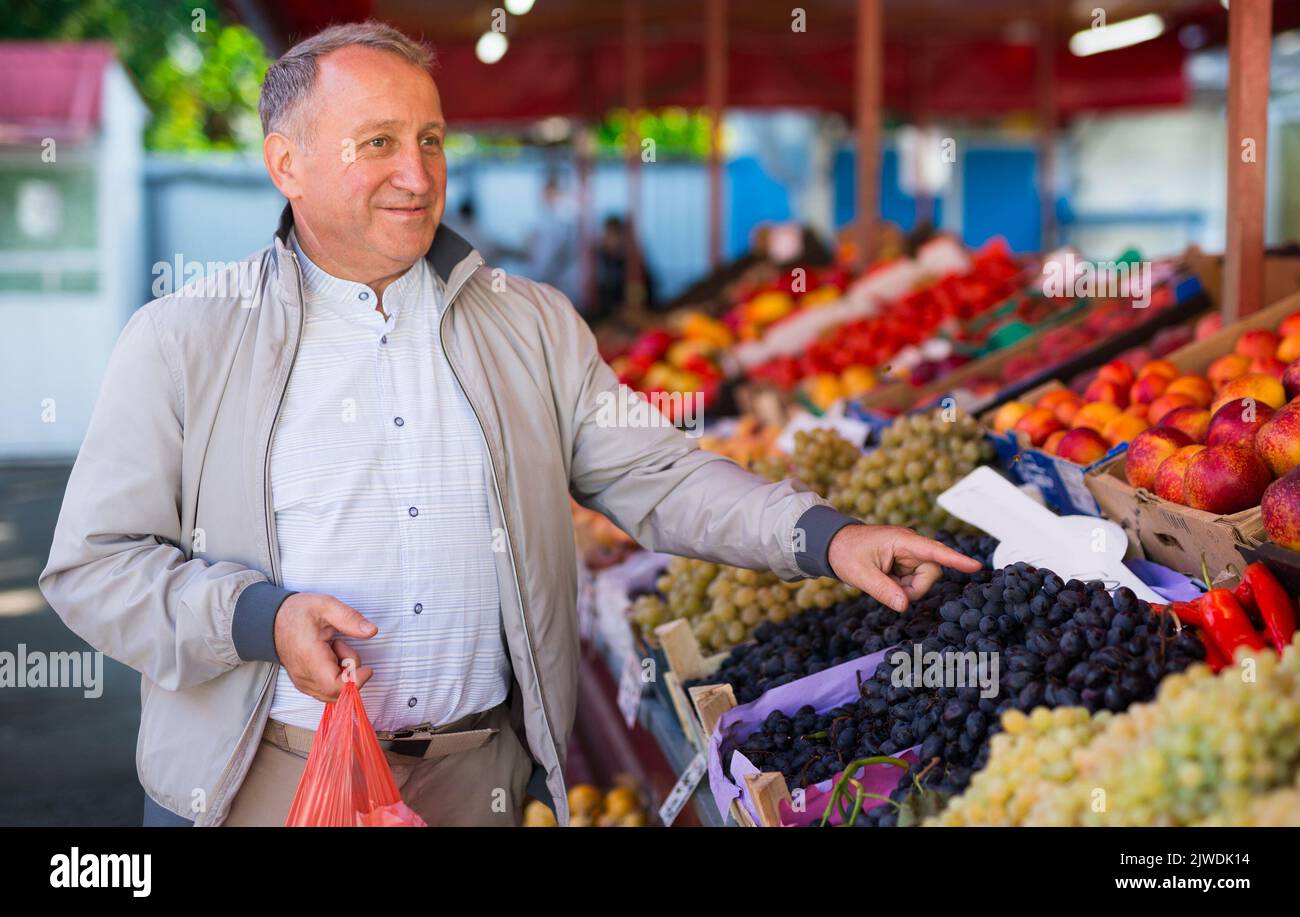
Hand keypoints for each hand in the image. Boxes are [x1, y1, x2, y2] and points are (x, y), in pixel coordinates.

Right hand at [273, 593, 376, 701]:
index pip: (335, 686)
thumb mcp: (326, 605)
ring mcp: (303, 683)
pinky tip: (331, 658)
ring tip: (334, 649)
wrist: (273, 621)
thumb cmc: (298, 613)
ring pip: (335, 693)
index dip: (356, 681)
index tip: (367, 667)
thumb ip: (349, 618)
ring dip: (344, 674)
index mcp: (309, 657)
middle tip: (342, 647)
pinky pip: (328, 691)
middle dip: (352, 673)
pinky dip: (337, 677)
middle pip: (338, 693)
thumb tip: (371, 631)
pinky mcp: (305, 685)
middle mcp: (304, 676)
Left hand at [827, 525, 982, 612]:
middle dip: (915, 587)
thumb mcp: (860, 574)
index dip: (956, 560)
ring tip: (882, 581)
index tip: (976, 566)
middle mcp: (911, 546)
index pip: (934, 551)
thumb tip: (905, 606)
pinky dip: (901, 587)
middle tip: (889, 588)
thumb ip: (883, 590)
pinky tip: (885, 580)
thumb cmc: (845, 553)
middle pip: (931, 572)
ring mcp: (909, 555)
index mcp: (902, 541)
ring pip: (923, 580)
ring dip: (906, 588)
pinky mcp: (906, 563)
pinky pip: (914, 581)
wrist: (833, 545)